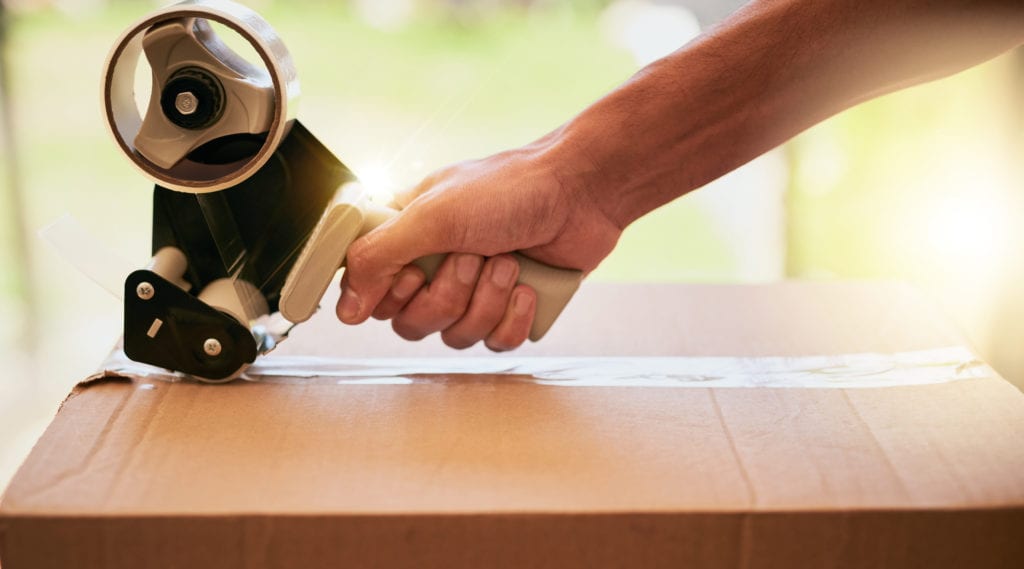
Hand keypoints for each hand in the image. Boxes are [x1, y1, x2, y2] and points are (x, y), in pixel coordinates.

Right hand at [336, 132, 621, 349]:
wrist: (583, 193)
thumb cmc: (509, 189)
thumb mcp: (432, 216)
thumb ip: (377, 258)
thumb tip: (345, 310)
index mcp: (406, 236)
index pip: (370, 289)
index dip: (387, 292)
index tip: (412, 274)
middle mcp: (434, 265)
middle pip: (410, 322)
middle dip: (447, 293)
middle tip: (472, 256)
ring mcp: (472, 289)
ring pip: (453, 335)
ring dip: (484, 300)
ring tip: (508, 261)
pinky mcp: (508, 308)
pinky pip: (494, 343)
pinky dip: (511, 317)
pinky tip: (527, 287)